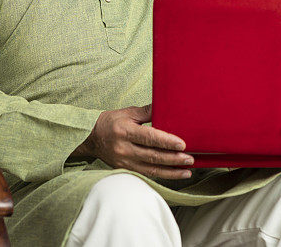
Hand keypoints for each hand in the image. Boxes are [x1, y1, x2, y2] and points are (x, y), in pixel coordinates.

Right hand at [75, 104, 193, 179]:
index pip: (149, 138)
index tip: (182, 144)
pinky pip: (146, 174)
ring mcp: (124, 162)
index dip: (166, 141)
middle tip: (190, 159)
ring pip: (150, 169)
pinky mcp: (125, 170)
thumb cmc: (111, 122)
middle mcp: (124, 148)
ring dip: (171, 172)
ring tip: (187, 171)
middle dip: (173, 159)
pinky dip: (161, 176)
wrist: (90, 138)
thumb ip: (147, 111)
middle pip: (152, 156)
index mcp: (125, 131)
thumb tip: (166, 105)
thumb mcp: (128, 112)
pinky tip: (174, 175)